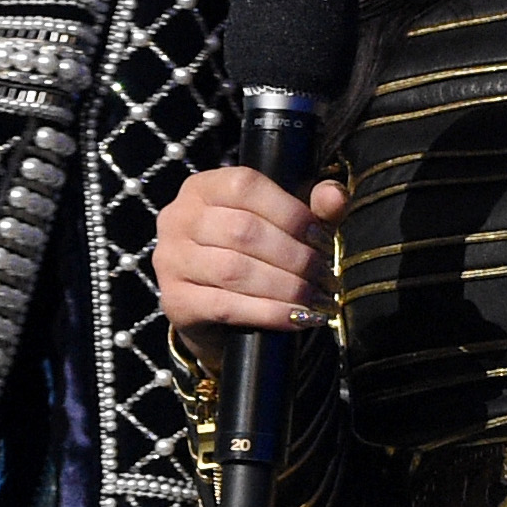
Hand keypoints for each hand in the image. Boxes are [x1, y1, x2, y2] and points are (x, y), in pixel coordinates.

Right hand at [155, 166, 345, 366]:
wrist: (215, 312)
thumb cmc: (253, 256)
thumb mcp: (284, 226)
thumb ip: (313, 209)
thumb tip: (336, 197)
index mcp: (203, 187)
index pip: (246, 187)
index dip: (290, 212)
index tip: (322, 239)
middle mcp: (178, 217)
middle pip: (242, 231)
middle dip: (294, 257)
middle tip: (326, 277)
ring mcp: (170, 259)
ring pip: (234, 270)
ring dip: (285, 287)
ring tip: (316, 299)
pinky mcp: (174, 300)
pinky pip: (225, 307)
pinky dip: (268, 313)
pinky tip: (296, 319)